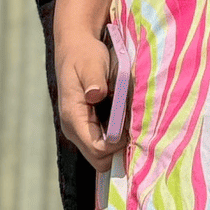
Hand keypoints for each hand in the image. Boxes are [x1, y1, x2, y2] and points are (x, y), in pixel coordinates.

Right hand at [56, 30, 129, 171]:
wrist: (75, 49)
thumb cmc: (84, 55)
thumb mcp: (91, 62)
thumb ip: (94, 79)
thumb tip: (95, 95)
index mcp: (73, 117)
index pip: (97, 150)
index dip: (118, 144)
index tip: (132, 127)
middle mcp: (75, 130)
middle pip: (100, 160)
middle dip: (120, 148)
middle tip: (136, 127)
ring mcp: (81, 130)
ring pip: (104, 155)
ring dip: (120, 143)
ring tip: (132, 121)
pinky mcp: (88, 127)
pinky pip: (104, 143)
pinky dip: (118, 137)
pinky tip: (127, 119)